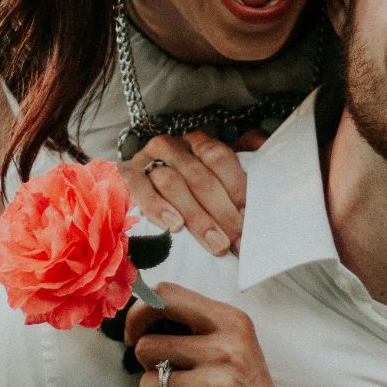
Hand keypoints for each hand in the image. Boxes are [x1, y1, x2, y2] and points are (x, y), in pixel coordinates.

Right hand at [120, 131, 259, 255]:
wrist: (132, 195)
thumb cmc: (183, 195)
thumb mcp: (211, 183)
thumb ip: (236, 179)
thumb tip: (261, 172)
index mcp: (197, 144)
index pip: (219, 157)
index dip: (236, 186)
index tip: (249, 216)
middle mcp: (172, 147)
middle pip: (199, 176)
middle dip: (221, 212)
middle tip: (235, 242)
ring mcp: (146, 159)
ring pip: (172, 182)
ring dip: (196, 216)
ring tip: (214, 243)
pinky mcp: (125, 175)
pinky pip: (140, 188)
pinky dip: (158, 207)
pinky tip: (174, 226)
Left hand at [127, 283, 307, 386]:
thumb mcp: (234, 342)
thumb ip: (195, 326)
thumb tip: (139, 318)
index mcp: (230, 321)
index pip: (165, 296)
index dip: (139, 314)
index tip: (137, 334)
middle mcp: (223, 347)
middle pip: (146, 345)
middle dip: (151, 367)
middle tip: (177, 380)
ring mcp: (215, 382)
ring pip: (148, 383)